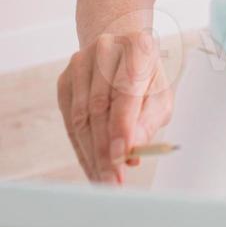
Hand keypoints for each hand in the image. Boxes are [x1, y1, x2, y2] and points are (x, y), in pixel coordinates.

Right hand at [56, 29, 174, 185]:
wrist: (120, 47)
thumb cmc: (145, 77)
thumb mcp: (159, 96)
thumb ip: (148, 122)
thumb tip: (132, 151)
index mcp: (137, 47)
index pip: (126, 90)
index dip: (122, 126)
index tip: (123, 158)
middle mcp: (106, 49)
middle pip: (100, 107)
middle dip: (105, 149)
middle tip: (113, 180)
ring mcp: (80, 62)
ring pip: (81, 116)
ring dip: (91, 153)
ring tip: (104, 179)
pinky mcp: (65, 79)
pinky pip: (70, 120)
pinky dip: (81, 147)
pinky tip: (92, 166)